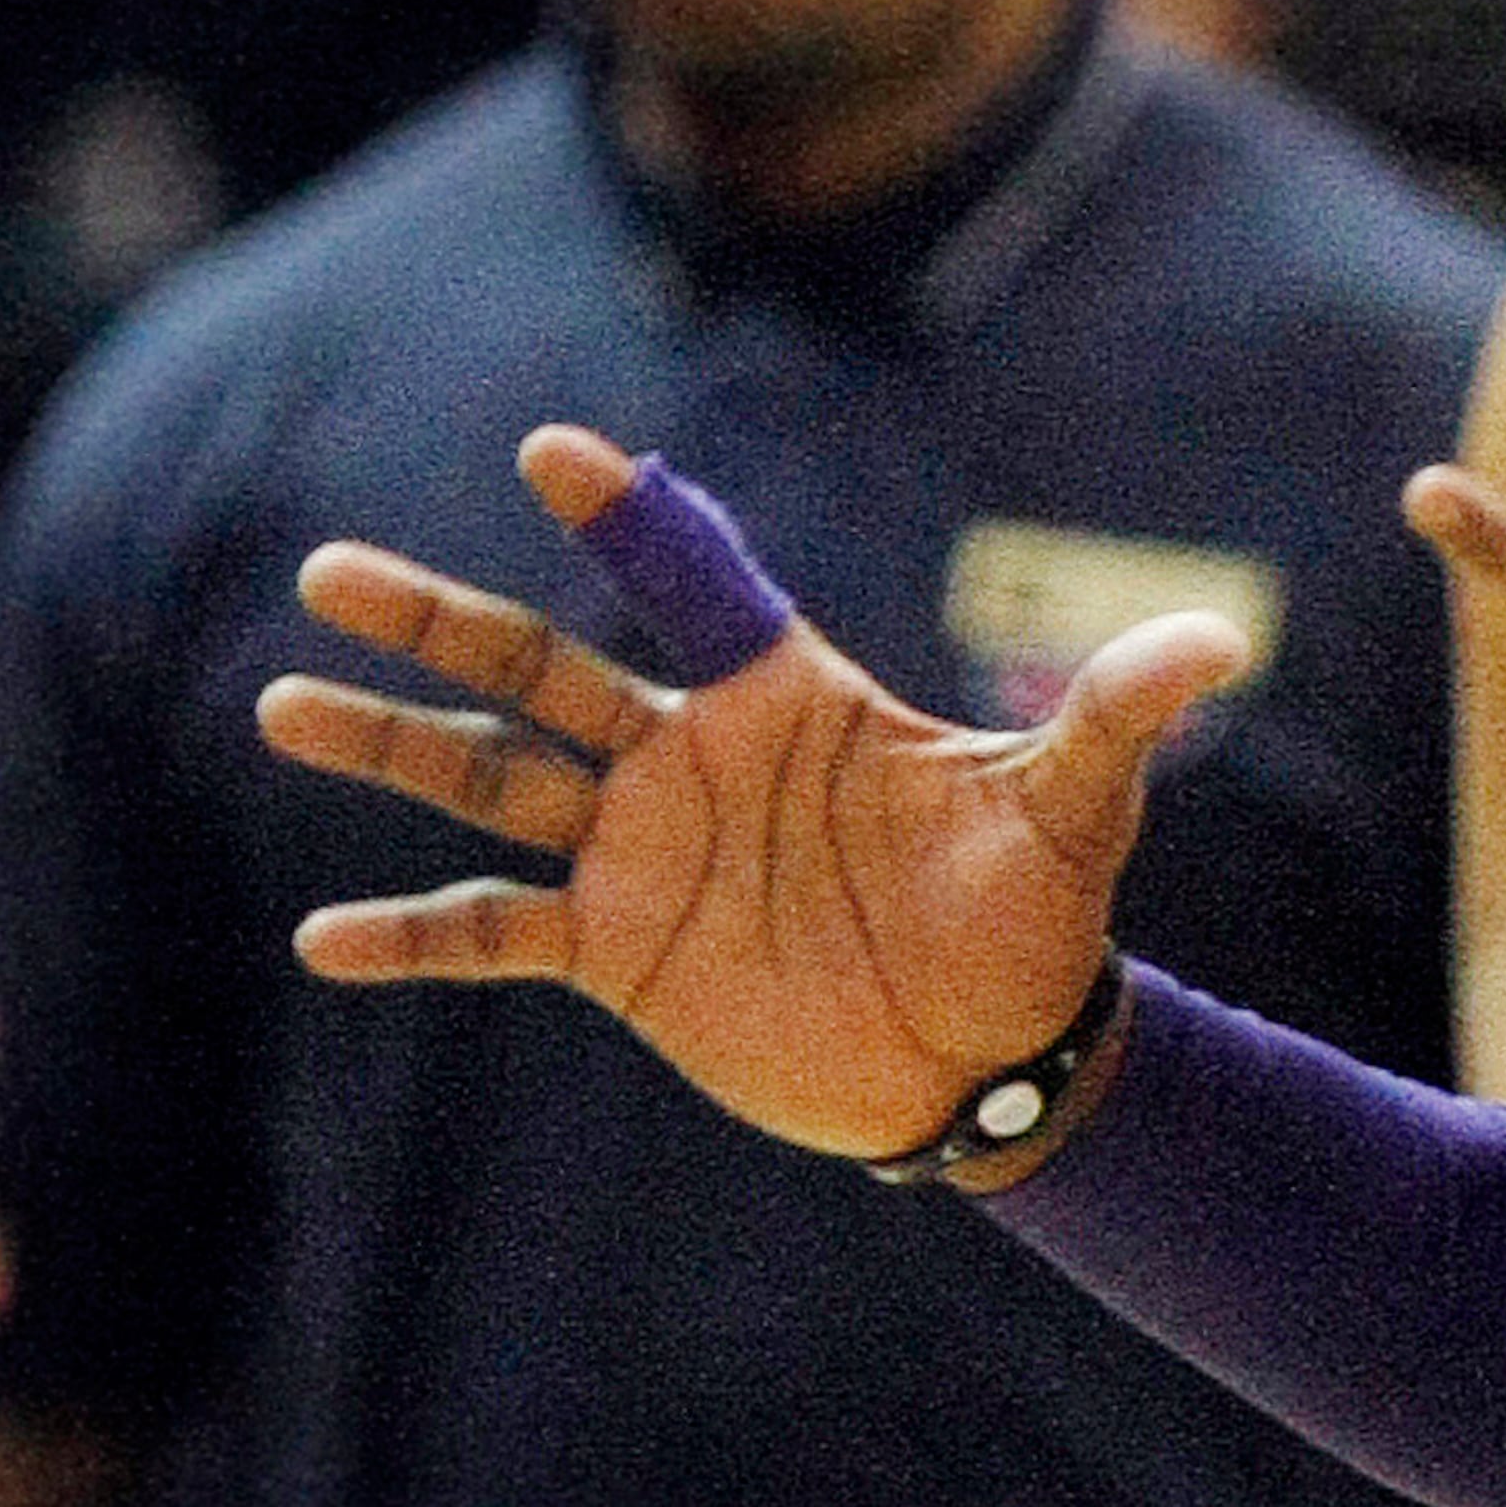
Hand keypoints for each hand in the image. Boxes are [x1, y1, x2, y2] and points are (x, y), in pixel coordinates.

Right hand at [255, 425, 1243, 1157]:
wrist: (994, 1055)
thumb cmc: (1034, 916)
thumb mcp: (1076, 811)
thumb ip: (1118, 718)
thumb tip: (1224, 643)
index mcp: (787, 698)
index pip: (693, 584)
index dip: (626, 520)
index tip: (548, 452)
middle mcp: (691, 758)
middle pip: (541, 667)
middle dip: (439, 617)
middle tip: (329, 570)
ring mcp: (641, 850)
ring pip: (487, 779)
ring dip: (389, 745)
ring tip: (282, 704)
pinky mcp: (619, 953)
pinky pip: (494, 931)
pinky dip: (412, 936)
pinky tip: (320, 940)